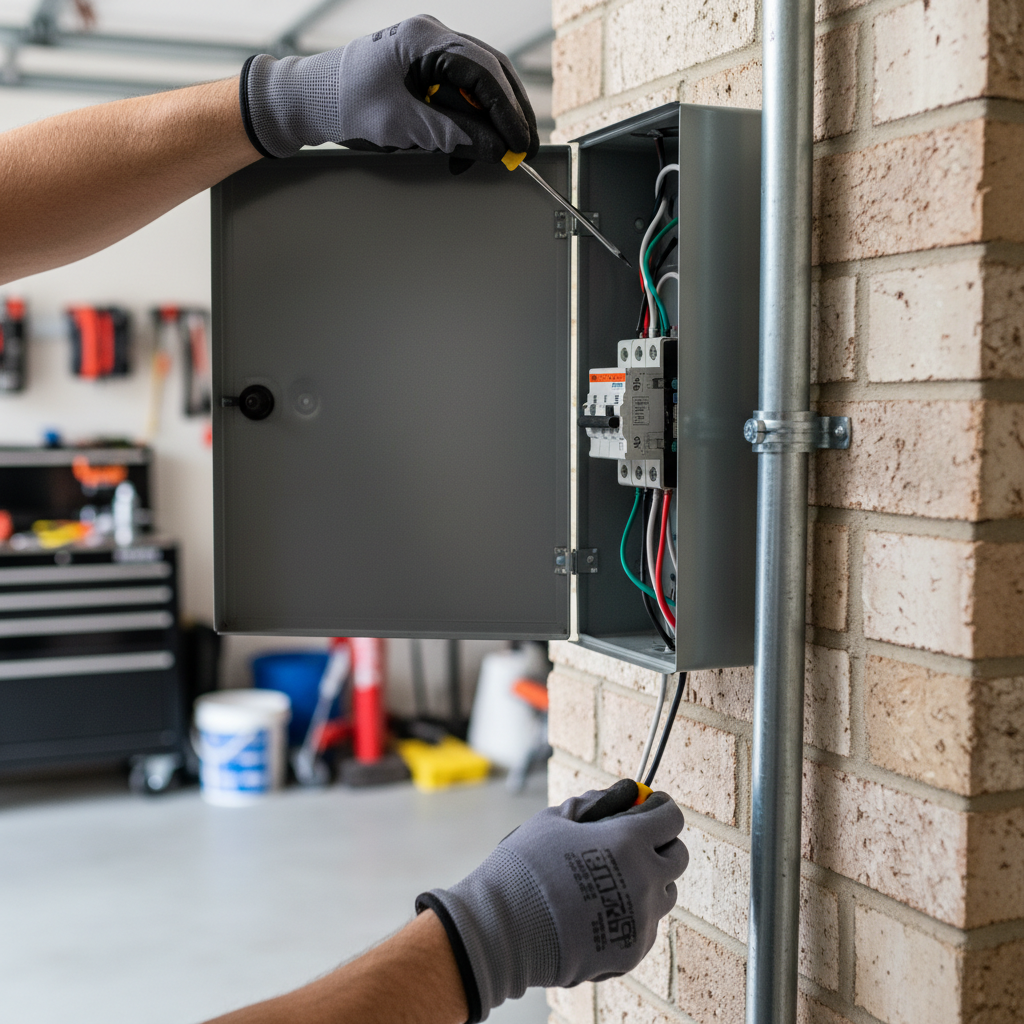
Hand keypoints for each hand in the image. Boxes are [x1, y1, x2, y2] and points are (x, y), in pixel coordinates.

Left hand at [239, 14, 538, 166]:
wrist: (311, 99)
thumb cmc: (344, 103)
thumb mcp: (401, 124)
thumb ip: (450, 133)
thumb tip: (493, 146)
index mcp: (424, 38)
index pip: (484, 70)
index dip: (507, 110)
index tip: (519, 141)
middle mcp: (432, 38)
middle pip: (490, 72)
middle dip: (508, 114)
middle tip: (522, 148)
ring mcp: (430, 53)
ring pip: (479, 85)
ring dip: (488, 122)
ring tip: (492, 154)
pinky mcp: (425, 71)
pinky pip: (460, 94)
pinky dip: (469, 123)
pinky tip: (465, 148)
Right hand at [416, 779, 687, 1021]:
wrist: (503, 930)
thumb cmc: (526, 864)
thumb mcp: (556, 819)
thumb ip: (597, 804)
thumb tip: (626, 793)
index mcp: (629, 842)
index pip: (672, 818)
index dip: (660, 809)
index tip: (648, 806)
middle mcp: (645, 881)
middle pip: (678, 857)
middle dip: (660, 844)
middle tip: (633, 841)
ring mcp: (641, 921)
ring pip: (665, 894)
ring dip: (649, 881)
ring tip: (611, 879)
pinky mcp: (632, 952)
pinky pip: (645, 926)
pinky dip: (632, 914)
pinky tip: (598, 911)